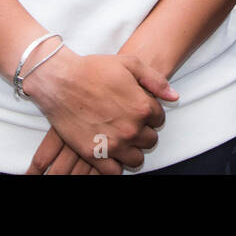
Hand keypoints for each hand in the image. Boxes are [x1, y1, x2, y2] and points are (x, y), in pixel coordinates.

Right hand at [21, 49, 178, 174]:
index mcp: (142, 107)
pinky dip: (115, 165)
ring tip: (122, 138)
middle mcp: (131, 129)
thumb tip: (174, 97)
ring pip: (136, 159)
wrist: (61, 80)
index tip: (139, 108)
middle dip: (143, 131)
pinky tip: (110, 152)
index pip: (159, 119)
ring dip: (132, 150)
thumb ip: (156, 81)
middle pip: (150, 140)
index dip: (150, 113)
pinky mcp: (93, 154)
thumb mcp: (130, 64)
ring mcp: (112, 144)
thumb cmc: (95, 68)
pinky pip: (114, 172)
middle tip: (130, 122)